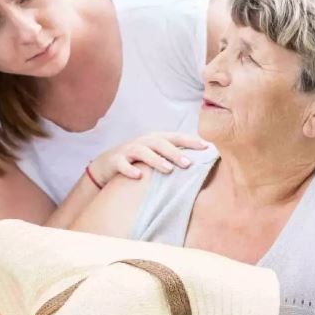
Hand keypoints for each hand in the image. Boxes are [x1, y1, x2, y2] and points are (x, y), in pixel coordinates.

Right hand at [88, 132, 208, 187]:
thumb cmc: (138, 160)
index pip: (175, 137)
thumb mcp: (156, 155)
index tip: (206, 147)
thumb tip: (199, 163)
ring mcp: (128, 150)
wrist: (107, 164)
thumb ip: (173, 156)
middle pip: (160, 143)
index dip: (190, 141)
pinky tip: (139, 176)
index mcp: (156, 139)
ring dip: (156, 160)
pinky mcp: (116, 161)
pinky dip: (130, 170)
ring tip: (168, 170)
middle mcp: (143, 142)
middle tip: (188, 164)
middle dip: (174, 153)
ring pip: (143, 152)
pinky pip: (123, 164)